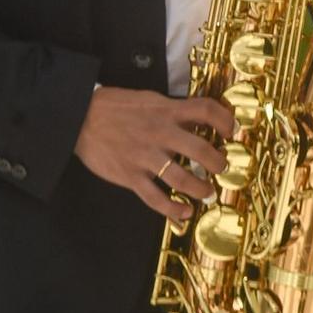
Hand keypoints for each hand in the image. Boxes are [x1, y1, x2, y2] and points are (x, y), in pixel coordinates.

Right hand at [73, 86, 234, 222]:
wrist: (80, 118)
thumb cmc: (116, 107)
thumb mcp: (149, 99)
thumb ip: (173, 110)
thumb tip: (199, 118)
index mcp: (166, 111)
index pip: (206, 110)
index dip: (225, 119)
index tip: (233, 130)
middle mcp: (160, 133)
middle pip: (200, 150)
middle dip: (218, 162)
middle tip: (222, 167)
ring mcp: (145, 157)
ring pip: (181, 178)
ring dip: (200, 188)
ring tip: (209, 192)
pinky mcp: (130, 176)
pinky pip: (155, 198)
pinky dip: (172, 209)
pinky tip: (184, 213)